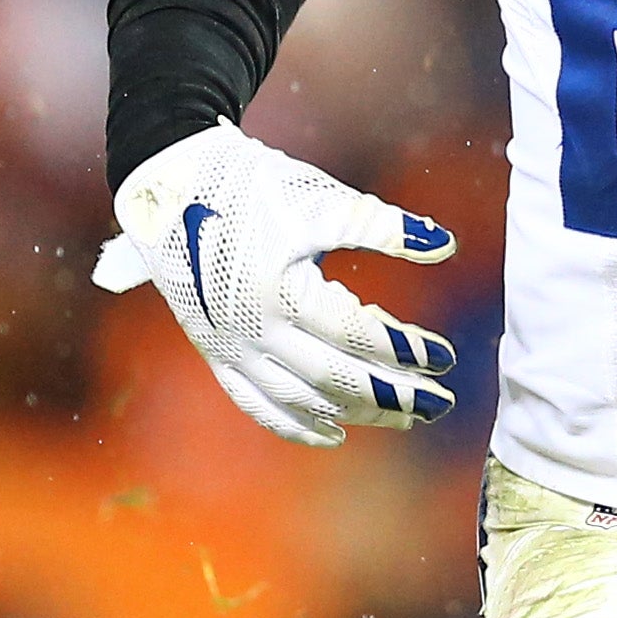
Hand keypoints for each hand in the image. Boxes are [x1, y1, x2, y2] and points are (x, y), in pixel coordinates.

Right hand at [93, 121, 456, 446]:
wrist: (171, 183)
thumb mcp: (322, 201)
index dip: (406, 351)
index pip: (358, 336)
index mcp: (282, 294)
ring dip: (355, 414)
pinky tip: (333, 435)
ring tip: (403, 417)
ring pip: (300, 400)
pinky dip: (295, 424)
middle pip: (334, 379)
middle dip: (392, 396)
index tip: (445, 359)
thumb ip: (385, 227)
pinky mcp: (214, 351)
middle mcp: (253, 331)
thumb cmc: (250, 185)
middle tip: (439, 403)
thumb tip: (444, 245)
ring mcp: (229, 348)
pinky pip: (256, 404)